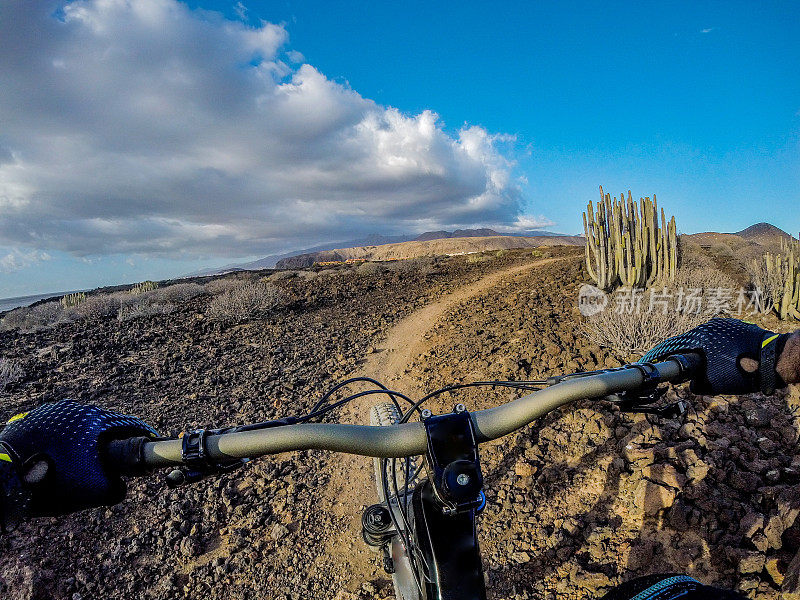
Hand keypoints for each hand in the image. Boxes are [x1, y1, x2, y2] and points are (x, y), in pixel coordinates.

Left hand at [0, 400, 156, 528]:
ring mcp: (52, 412)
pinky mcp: (33, 419)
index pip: (129, 424)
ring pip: (80, 426)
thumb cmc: (51, 480)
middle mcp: (75, 409)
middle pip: (104, 423)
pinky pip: (59, 429)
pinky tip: (62, 458)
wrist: (3, 476)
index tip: (151, 441)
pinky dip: (66, 441)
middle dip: (113, 439)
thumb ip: (117, 489)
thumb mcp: (93, 492)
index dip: (143, 435)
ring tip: (86, 460)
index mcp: (95, 419)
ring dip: (87, 440)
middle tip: (117, 457)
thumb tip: (120, 486)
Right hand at [639, 318, 795, 394]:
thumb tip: (691, 383)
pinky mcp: (738, 327)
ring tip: (708, 366)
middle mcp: (709, 327)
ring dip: (703, 353)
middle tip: (680, 368)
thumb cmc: (744, 372)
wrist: (777, 360)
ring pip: (705, 340)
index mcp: (699, 337)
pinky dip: (717, 349)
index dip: (659, 355)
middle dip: (684, 355)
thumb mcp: (714, 384)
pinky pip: (720, 338)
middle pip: (689, 342)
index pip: (672, 346)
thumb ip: (696, 383)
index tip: (650, 361)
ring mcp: (725, 325)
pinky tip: (725, 360)